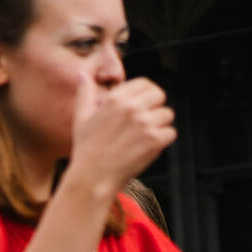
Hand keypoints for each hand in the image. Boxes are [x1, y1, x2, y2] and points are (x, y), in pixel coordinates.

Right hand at [68, 76, 174, 190]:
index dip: (146, 93)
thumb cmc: (86, 148)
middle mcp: (132, 108)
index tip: (143, 104)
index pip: (145, 83)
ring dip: (159, 125)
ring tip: (143, 137)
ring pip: (167, 115)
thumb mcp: (81, 116)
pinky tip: (146, 147)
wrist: (93, 177)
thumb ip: (84, 92)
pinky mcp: (155, 141)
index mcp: (115, 99)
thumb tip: (83, 74)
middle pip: (160, 95)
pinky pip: (170, 133)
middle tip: (145, 121)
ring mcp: (145, 124)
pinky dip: (162, 141)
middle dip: (155, 106)